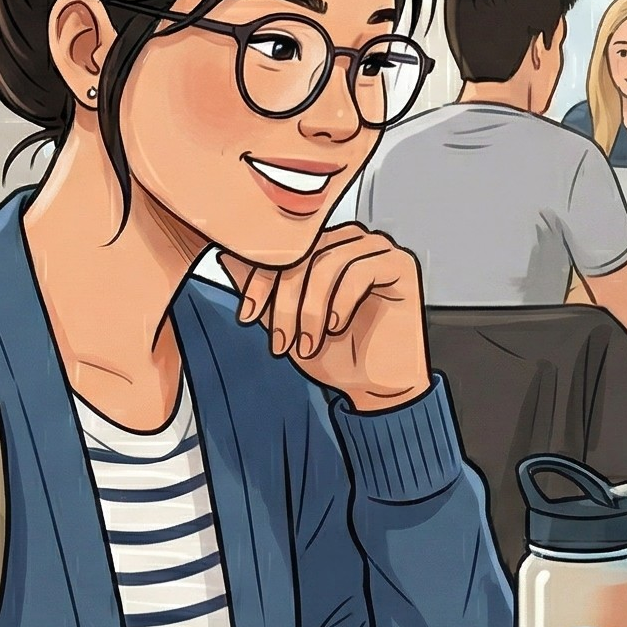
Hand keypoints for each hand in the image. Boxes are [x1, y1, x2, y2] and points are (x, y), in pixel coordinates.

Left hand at [221, 223, 427, 412]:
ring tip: (308, 344)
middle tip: (280, 342)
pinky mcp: (400, 264)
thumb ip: (262, 291)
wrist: (375, 386)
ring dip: (310, 309)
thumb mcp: (285, 323)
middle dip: (284, 302)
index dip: (259, 279)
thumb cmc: (336, 354)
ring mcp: (376, 249)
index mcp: (323, 247)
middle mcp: (349, 240)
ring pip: (327, 262)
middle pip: (303, 253)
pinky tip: (336, 327)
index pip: (282, 247)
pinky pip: (360, 270)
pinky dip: (341, 301)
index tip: (247, 316)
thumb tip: (225, 256)